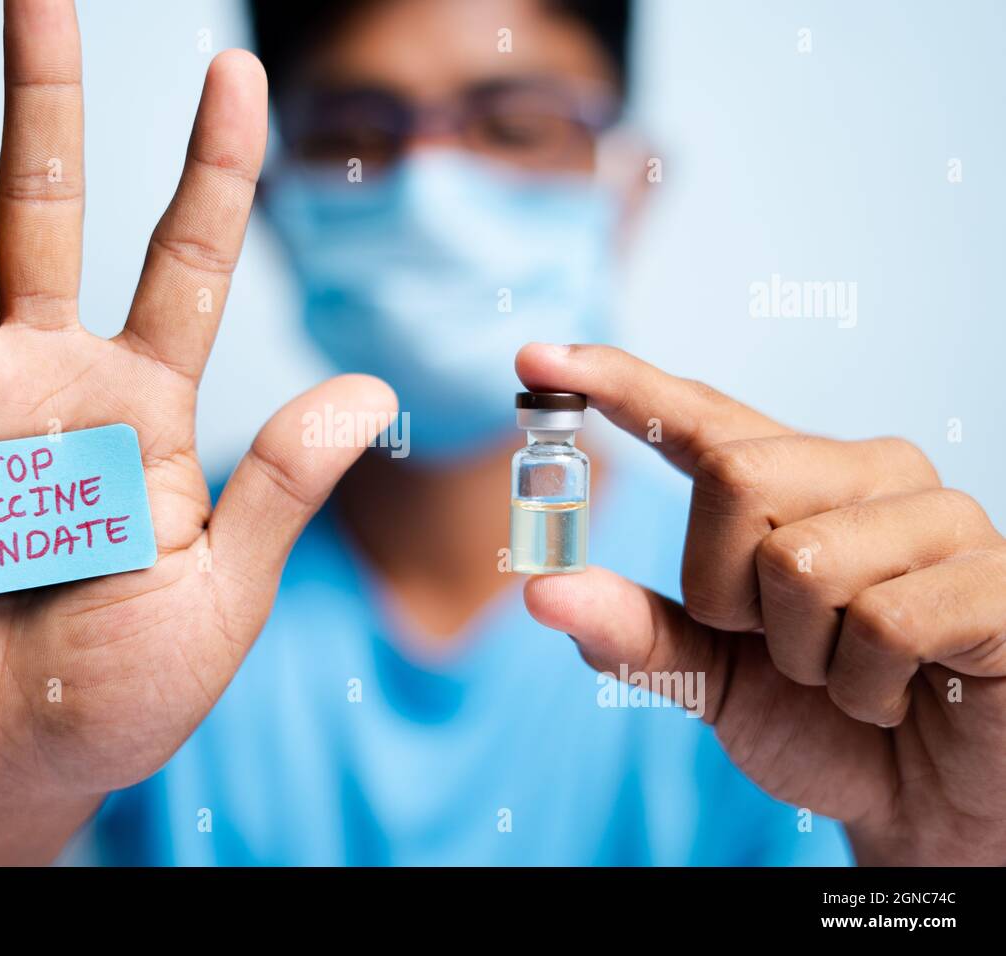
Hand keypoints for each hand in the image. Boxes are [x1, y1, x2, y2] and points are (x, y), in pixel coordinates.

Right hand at [0, 2, 392, 863]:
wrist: (9, 771)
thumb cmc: (123, 694)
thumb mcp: (218, 589)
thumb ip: (277, 483)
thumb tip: (367, 389)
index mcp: (146, 409)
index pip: (187, 259)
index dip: (213, 166)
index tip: (236, 71)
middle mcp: (52, 385)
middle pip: (53, 216)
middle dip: (47, 105)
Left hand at [517, 343, 1005, 864]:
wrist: (926, 802)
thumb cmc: (822, 722)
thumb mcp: (710, 678)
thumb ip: (634, 632)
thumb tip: (540, 589)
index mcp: (794, 481)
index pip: (696, 417)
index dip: (615, 382)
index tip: (535, 359)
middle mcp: (867, 474)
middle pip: (734, 477)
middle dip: (725, 591)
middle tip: (777, 644)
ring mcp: (940, 517)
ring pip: (801, 563)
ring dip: (801, 656)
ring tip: (847, 674)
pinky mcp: (996, 580)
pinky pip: (882, 625)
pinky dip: (865, 689)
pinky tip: (900, 695)